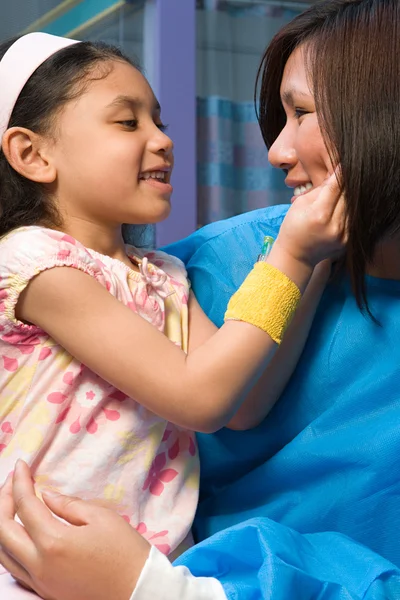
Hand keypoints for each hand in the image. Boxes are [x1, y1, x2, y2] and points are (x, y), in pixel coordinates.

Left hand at [0, 460, 149, 599]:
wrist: (138, 592)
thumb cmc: (126, 552)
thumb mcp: (101, 518)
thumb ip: (68, 505)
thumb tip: (46, 496)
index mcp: (54, 543)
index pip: (25, 505)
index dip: (19, 481)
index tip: (21, 465)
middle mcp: (39, 565)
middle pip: (3, 530)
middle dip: (4, 500)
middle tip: (14, 481)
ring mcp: (39, 582)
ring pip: (2, 553)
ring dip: (3, 524)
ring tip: (13, 504)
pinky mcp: (44, 592)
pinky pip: (14, 569)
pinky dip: (10, 546)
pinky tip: (21, 533)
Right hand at [276, 170, 346, 268]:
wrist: (296, 255)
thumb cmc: (293, 227)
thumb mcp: (299, 204)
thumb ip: (319, 189)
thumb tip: (336, 174)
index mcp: (319, 214)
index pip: (335, 186)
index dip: (340, 173)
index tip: (344, 162)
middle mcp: (334, 225)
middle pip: (348, 195)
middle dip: (347, 182)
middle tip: (348, 171)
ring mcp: (343, 235)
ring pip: (354, 206)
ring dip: (352, 194)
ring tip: (350, 184)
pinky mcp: (348, 240)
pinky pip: (354, 219)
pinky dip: (352, 208)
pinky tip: (348, 202)